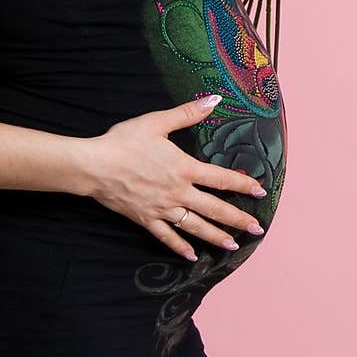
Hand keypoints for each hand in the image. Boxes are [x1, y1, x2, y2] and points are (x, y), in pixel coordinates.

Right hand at [84, 96, 268, 259]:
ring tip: (233, 246)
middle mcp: (178, 192)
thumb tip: (214, 100)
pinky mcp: (146, 219)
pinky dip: (180, 247)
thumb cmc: (124, 142)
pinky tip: (191, 257)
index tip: (260, 191)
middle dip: (238, 219)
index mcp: (184, 168)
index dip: (243, 184)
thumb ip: (188, 113)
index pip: (221, 178)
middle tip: (257, 229)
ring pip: (195, 227)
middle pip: (214, 208)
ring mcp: (162, 209)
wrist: (95, 165)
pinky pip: (167, 237)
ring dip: (216, 237)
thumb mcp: (157, 122)